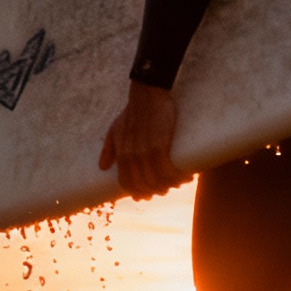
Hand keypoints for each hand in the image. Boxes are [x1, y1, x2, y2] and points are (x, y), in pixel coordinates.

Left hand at [98, 81, 189, 197]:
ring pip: (158, 181)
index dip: (138, 193)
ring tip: (180, 182)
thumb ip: (108, 149)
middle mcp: (132, 157)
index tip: (148, 194)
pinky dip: (178, 177)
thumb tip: (102, 167)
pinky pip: (168, 171)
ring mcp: (145, 152)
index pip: (127, 184)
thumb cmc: (131, 112)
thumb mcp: (114, 130)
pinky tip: (187, 177)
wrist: (147, 95)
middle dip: (157, 191)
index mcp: (121, 155)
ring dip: (171, 186)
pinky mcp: (160, 145)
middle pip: (144, 186)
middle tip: (168, 188)